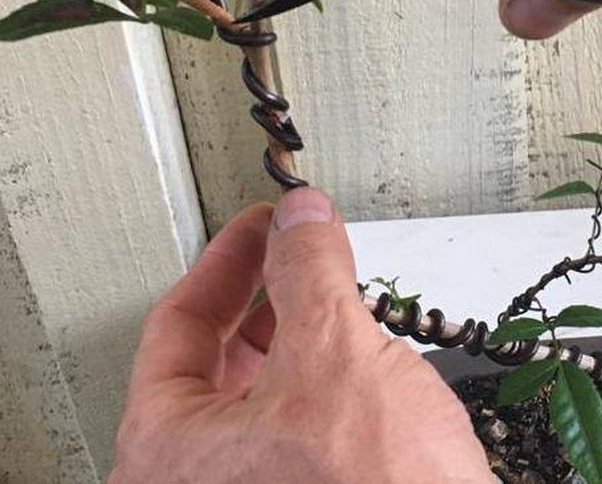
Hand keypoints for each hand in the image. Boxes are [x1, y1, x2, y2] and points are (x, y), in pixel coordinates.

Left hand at [109, 189, 492, 483]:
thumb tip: (299, 217)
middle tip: (299, 246)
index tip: (264, 222)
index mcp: (168, 451)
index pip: (177, 325)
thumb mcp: (331, 351)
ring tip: (336, 290)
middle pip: (216, 354)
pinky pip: (297, 415)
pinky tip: (361, 351)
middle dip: (267, 291)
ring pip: (262, 383)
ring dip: (300, 326)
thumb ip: (307, 269)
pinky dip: (323, 369)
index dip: (227, 258)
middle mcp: (198, 478)